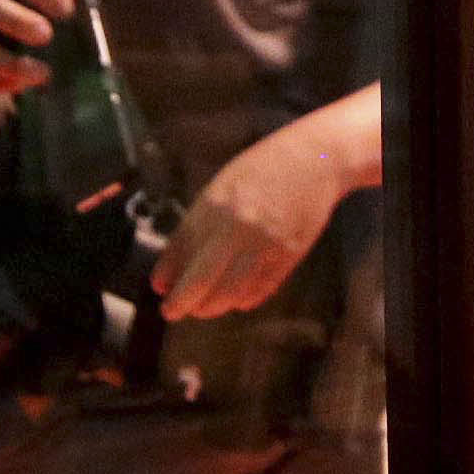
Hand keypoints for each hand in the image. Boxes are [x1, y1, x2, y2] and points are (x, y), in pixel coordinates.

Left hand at [156, 109, 357, 320]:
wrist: (314, 161)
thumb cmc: (260, 170)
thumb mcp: (220, 187)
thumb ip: (196, 224)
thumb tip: (172, 264)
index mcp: (214, 205)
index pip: (181, 249)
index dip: (166, 274)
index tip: (159, 289)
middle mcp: (237, 227)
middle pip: (201, 279)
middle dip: (182, 302)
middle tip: (172, 311)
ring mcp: (265, 244)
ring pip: (230, 292)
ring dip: (211, 307)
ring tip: (202, 309)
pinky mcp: (289, 256)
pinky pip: (261, 289)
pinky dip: (244, 300)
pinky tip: (234, 302)